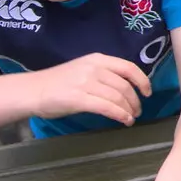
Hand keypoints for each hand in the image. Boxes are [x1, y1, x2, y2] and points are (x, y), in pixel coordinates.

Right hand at [28, 53, 151, 124]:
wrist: (32, 90)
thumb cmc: (58, 82)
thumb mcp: (83, 69)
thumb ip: (103, 74)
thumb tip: (126, 87)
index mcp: (97, 59)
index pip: (128, 67)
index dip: (142, 80)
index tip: (148, 92)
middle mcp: (94, 68)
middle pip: (124, 85)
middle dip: (135, 100)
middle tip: (138, 111)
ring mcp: (86, 83)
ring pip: (117, 97)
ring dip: (128, 109)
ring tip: (131, 118)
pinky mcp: (79, 99)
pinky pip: (106, 107)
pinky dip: (119, 115)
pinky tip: (124, 120)